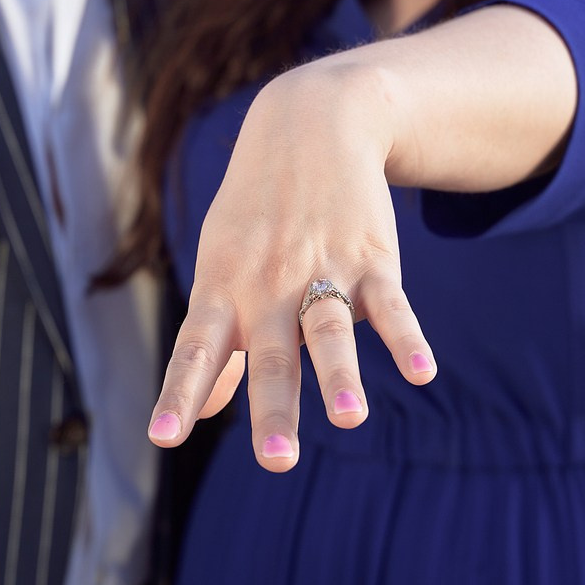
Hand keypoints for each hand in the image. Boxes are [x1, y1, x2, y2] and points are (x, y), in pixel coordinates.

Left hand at [148, 55, 435, 470]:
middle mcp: (269, 285)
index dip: (181, 392)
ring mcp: (322, 271)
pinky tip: (421, 372)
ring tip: (350, 419)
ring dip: (341, 375)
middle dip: (275, 408)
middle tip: (277, 460)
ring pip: (330, 330)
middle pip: (273, 354)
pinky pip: (390, 305)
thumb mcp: (221, 266)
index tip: (163, 436)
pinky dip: (406, 339)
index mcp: (224, 289)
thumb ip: (216, 344)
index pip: (196, 349)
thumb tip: (202, 410)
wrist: (311, 124)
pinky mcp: (372, 259)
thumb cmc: (255, 214)